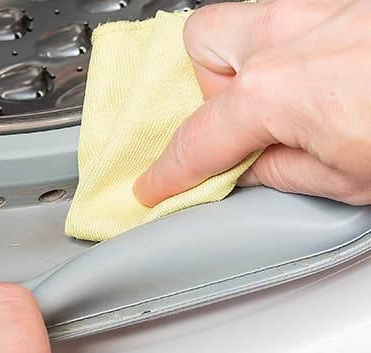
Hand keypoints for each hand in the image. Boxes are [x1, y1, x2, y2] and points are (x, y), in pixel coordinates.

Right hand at [134, 0, 370, 206]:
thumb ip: (281, 172)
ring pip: (240, 20)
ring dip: (242, 62)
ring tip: (273, 103)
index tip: (155, 184)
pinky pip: (285, 20)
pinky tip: (311, 83)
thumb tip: (252, 166)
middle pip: (200, 45)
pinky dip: (282, 52)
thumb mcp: (348, 178)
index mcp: (277, 89)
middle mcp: (289, 35)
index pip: (198, 140)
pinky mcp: (348, 4)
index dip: (169, 172)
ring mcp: (320, 8)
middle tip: (234, 124)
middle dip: (204, 87)